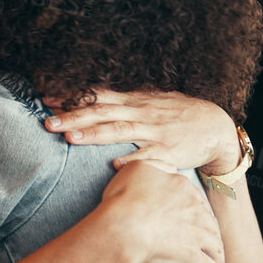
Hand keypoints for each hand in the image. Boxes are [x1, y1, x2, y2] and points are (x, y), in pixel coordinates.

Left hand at [42, 90, 241, 174]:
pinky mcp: (169, 151)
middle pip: (102, 113)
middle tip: (47, 123)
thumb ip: (125, 103)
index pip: (97, 97)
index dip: (71, 98)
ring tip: (71, 138)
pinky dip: (132, 160)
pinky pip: (148, 157)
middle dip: (73, 117)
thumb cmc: (180, 115)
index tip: (45, 99)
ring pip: (120, 131)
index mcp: (135, 102)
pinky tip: (115, 166)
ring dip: (95, 135)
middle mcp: (141, 114)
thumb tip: (95, 98)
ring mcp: (154, 132)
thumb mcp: (151, 102)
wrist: (216, 127)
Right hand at [94, 160, 227, 262]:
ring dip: (219, 256)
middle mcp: (195, 211)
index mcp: (184, 189)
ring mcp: (196, 234)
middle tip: (212, 242)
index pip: (196, 200)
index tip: (195, 218)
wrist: (122, 227)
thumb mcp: (138, 168)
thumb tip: (166, 167)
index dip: (196, 210)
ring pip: (215, 246)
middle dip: (212, 233)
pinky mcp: (192, 257)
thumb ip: (156, 164)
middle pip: (209, 223)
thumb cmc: (124, 198)